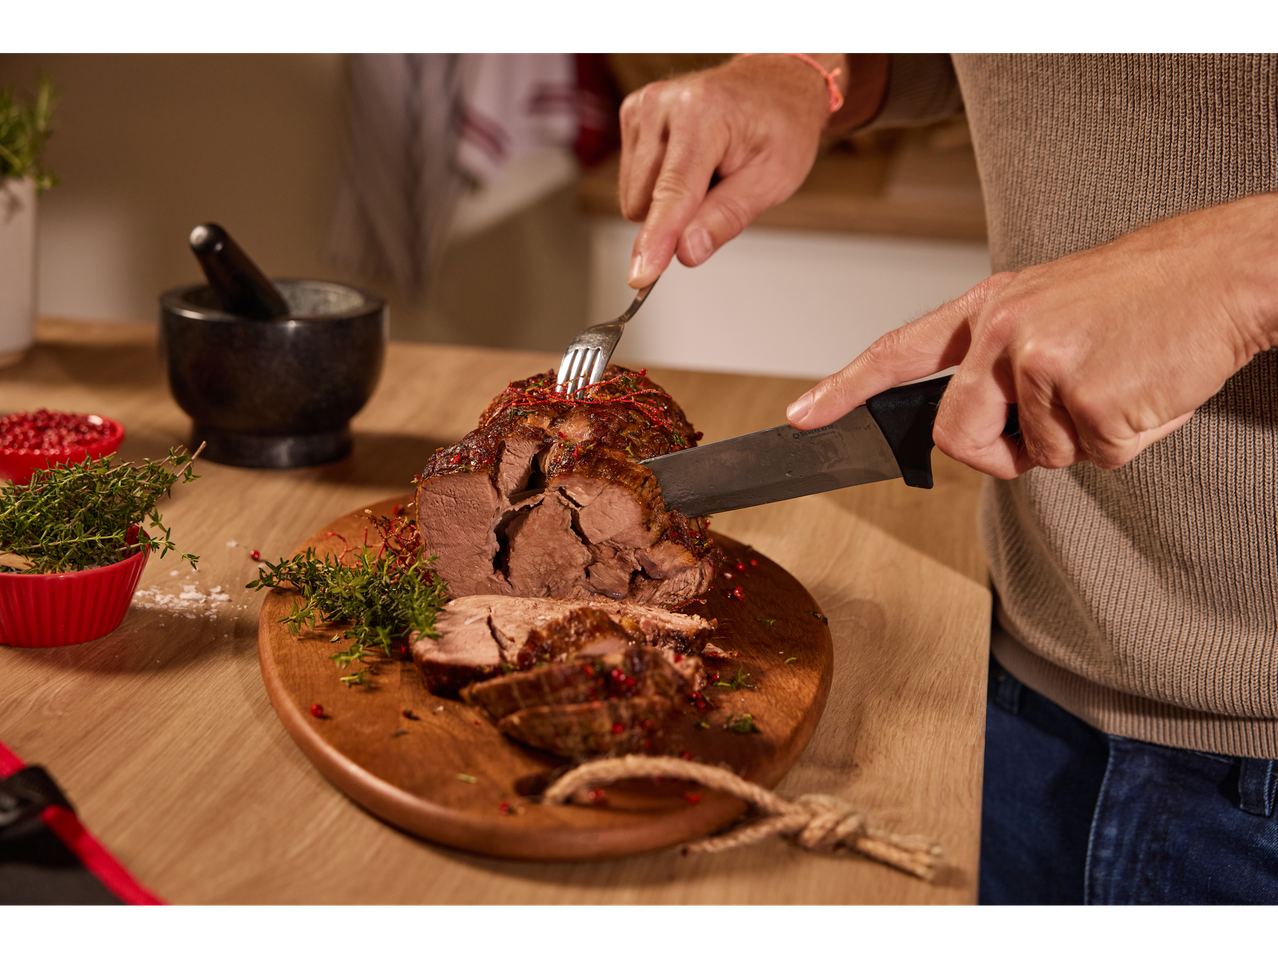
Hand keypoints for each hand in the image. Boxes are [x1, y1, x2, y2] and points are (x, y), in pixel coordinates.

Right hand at [619, 54, 887, 288]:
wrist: (774, 86)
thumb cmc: (780, 127)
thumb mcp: (773, 179)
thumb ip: (727, 217)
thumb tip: (687, 251)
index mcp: (702, 114)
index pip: (673, 192)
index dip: (656, 240)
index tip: (641, 276)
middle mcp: (663, 104)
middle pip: (645, 202)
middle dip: (677, 216)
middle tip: (717, 189)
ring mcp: (643, 107)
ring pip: (633, 197)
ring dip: (667, 201)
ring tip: (705, 172)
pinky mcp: (632, 115)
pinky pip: (631, 182)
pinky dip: (658, 185)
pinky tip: (688, 163)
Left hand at [785, 195, 1277, 476]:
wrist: (1227, 271)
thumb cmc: (1146, 295)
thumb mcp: (1053, 308)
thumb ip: (1003, 364)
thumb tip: (986, 434)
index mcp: (989, 307)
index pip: (897, 353)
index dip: (844, 389)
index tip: (803, 418)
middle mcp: (1001, 330)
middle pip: (958, 437)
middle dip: (1000, 455)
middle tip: (1054, 427)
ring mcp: (1038, 360)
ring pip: (1037, 455)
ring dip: (1082, 440)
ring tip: (1120, 379)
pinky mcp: (1083, 393)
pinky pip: (1092, 458)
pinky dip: (1125, 441)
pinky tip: (1145, 388)